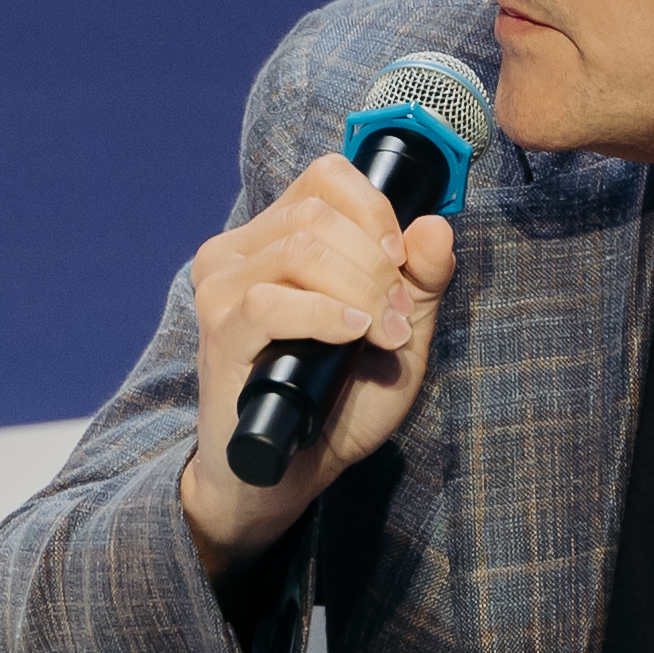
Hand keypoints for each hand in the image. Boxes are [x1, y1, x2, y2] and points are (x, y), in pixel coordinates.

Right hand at [176, 152, 458, 574]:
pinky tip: (352, 336)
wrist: (285, 476)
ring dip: (360, 291)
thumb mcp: (399, 337)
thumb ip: (422, 282)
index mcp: (276, 237)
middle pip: (319, 213)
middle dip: (378, 264)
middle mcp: (239, 251)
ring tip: (382, 335)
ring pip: (300, 250)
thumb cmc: (336, 404)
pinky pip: (269, 301)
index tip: (401, 263)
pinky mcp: (218, 332)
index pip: (326, 176)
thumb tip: (435, 225)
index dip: (376, 210)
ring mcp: (220, 289)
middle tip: (398, 319)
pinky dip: (324, 314)